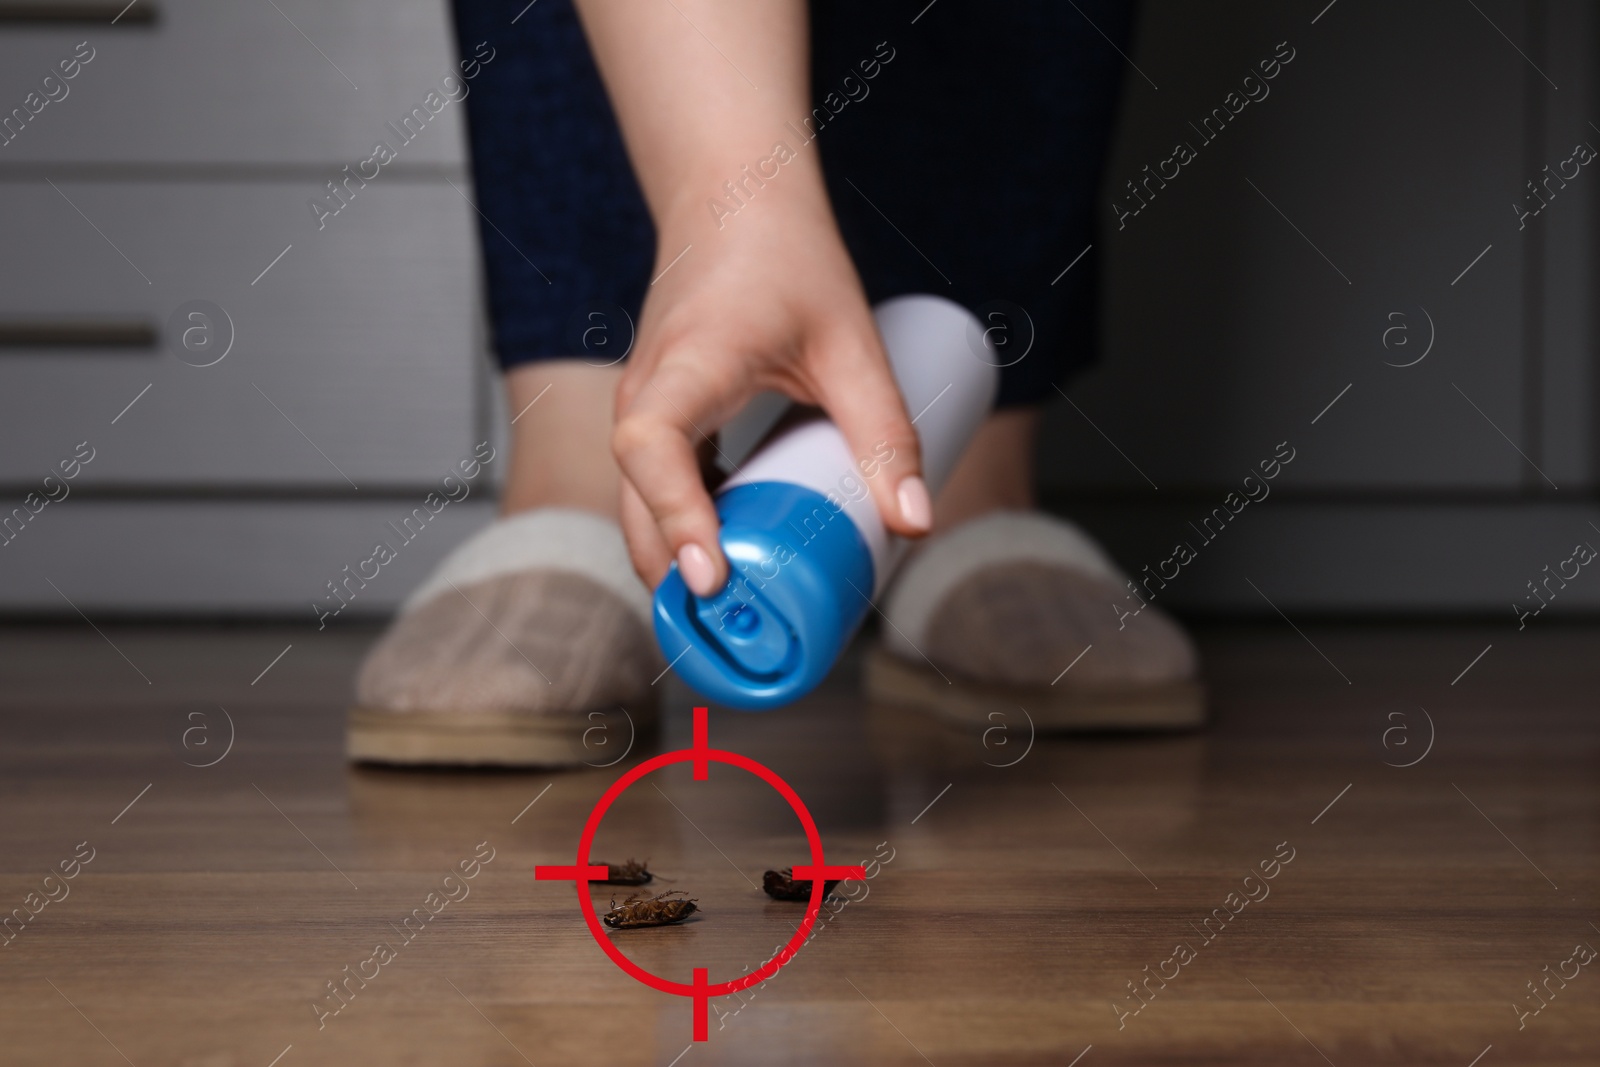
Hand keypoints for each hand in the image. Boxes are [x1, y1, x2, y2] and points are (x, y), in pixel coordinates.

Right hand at [612, 190, 929, 595]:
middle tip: (732, 629)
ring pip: (634, 501)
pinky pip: (649, 486)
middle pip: (633, 501)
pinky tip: (724, 558)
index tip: (710, 575)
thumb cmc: (785, 257)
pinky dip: (677, 528)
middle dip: (672, 571)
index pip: (650, 450)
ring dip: (671, 558)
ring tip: (730, 614)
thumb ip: (886, 430)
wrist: (731, 197)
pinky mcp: (653, 413)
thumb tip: (915, 522)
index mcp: (687, 367)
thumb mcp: (851, 344)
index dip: (675, 518)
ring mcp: (641, 404)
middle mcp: (645, 392)